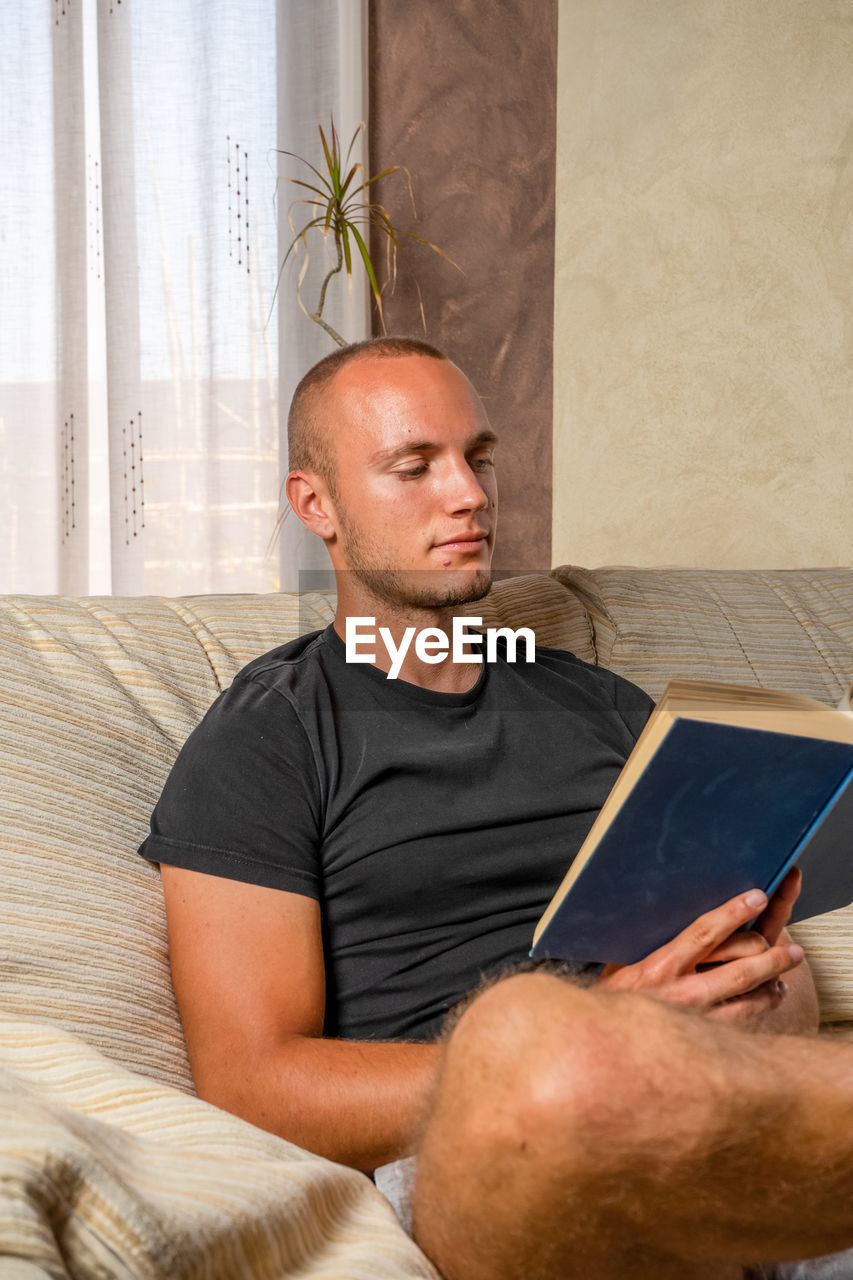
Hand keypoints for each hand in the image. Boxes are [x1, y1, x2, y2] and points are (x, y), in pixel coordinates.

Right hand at [597, 870, 804, 1023]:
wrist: (604, 1043)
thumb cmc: (616, 996)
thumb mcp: (624, 960)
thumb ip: (655, 940)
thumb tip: (680, 909)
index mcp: (660, 966)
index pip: (704, 933)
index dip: (734, 912)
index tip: (757, 897)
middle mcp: (681, 992)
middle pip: (740, 968)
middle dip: (771, 955)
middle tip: (791, 948)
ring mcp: (696, 1018)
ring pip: (750, 996)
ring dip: (774, 978)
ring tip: (788, 964)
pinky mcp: (704, 1038)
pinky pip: (744, 1019)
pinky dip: (763, 1002)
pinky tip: (772, 993)